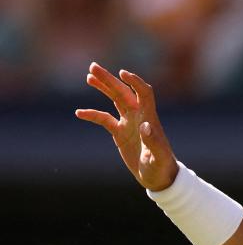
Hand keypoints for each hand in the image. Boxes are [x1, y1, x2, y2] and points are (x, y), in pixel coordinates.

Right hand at [75, 63, 178, 191]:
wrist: (158, 178)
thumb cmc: (162, 167)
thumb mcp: (158, 157)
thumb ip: (153, 142)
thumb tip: (146, 126)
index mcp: (149, 118)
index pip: (144, 93)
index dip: (134, 82)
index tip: (122, 73)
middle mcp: (139, 117)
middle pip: (124, 92)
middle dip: (109, 79)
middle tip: (93, 67)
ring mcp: (129, 123)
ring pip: (115, 100)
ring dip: (103, 87)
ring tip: (89, 76)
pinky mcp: (120, 133)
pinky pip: (104, 119)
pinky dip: (93, 114)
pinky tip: (79, 112)